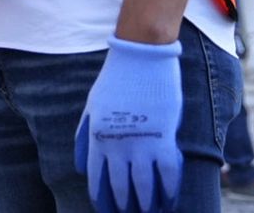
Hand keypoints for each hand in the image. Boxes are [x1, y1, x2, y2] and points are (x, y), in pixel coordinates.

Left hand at [75, 37, 182, 212]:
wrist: (140, 56)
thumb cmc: (116, 80)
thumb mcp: (92, 107)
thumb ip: (84, 138)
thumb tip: (82, 168)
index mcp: (97, 138)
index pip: (97, 180)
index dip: (102, 199)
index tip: (106, 210)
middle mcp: (117, 146)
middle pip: (121, 187)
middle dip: (125, 206)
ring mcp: (141, 144)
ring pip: (145, 186)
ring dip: (147, 204)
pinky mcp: (163, 138)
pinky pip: (169, 174)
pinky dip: (170, 191)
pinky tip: (170, 200)